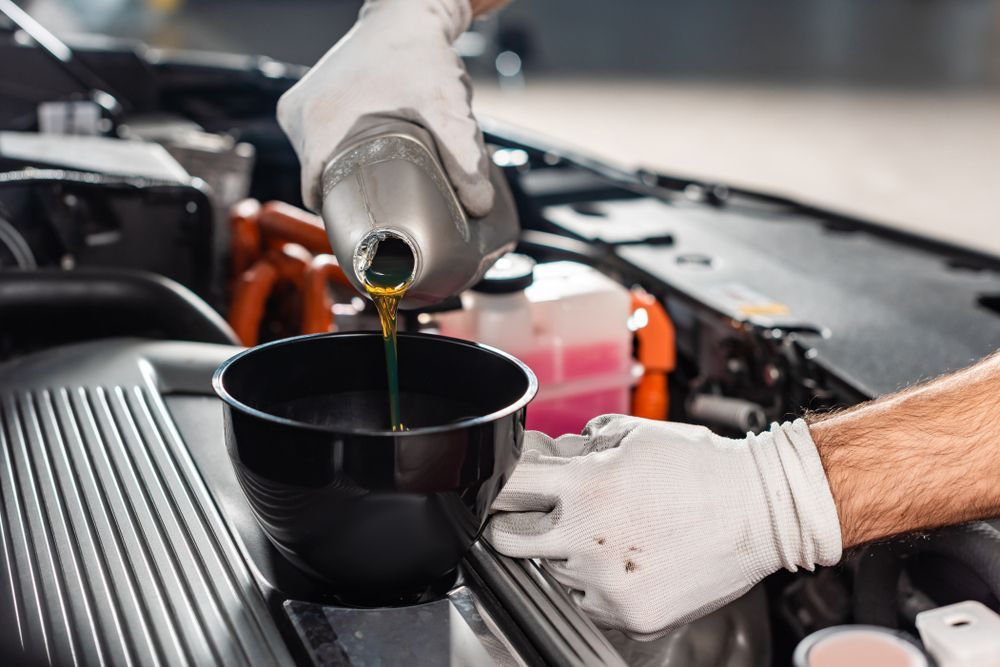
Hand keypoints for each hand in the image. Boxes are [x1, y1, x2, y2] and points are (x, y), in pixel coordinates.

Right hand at [277, 0, 493, 215]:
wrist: (405, 14)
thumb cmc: (419, 54)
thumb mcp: (446, 107)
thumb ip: (465, 158)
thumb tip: (479, 204)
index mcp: (319, 124)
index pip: (318, 195)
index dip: (344, 217)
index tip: (370, 228)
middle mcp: (299, 117)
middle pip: (318, 181)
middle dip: (350, 196)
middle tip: (384, 206)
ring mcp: (298, 108)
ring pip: (317, 164)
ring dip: (344, 174)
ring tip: (376, 181)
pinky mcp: (302, 102)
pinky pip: (315, 144)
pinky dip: (338, 154)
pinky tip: (364, 159)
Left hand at [486, 416, 841, 638]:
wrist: (761, 510)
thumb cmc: (701, 468)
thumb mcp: (633, 435)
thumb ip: (583, 445)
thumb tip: (551, 452)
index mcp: (585, 487)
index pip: (508, 489)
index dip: (498, 487)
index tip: (496, 490)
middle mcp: (586, 538)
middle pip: (510, 540)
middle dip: (514, 527)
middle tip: (535, 520)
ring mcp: (606, 583)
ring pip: (553, 573)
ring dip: (566, 556)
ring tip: (609, 535)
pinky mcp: (629, 614)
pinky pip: (589, 601)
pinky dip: (597, 585)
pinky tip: (628, 560)